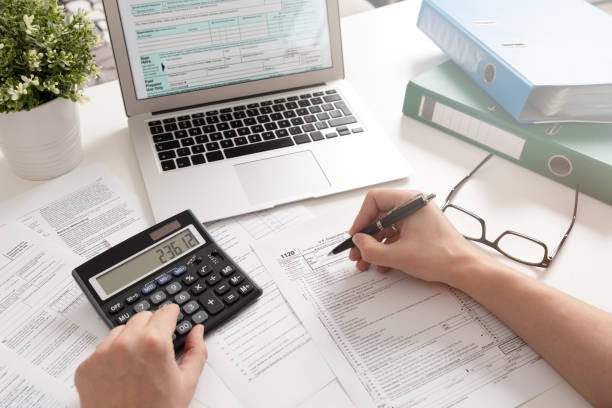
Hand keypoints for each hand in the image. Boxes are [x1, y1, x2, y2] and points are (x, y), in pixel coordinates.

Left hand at [75, 304, 206, 407]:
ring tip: (139, 362)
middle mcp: (126, 343)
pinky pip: (101, 349)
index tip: (173, 317)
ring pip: (120, 330)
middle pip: (143, 317)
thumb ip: (196, 351)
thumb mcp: (186, 383)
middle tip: (158, 347)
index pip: (165, 312)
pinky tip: (122, 373)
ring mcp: (102, 355)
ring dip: (131, 338)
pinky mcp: (86, 367)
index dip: (172, 315)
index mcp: (154, 343)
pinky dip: (112, 355)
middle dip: (153, 326)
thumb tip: (197, 331)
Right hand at [348, 189, 484, 286]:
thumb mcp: (398, 255)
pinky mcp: (420, 231)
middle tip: (357, 253)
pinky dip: (387, 250)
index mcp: (409, 202)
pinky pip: (397, 236)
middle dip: (366, 238)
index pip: (374, 200)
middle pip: (379, 216)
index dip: (361, 219)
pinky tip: (383, 266)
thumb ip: (371, 249)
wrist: (465, 269)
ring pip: (386, 229)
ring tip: (367, 264)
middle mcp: (413, 206)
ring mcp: (417, 218)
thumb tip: (358, 243)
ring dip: (375, 247)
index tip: (355, 236)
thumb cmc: (440, 256)